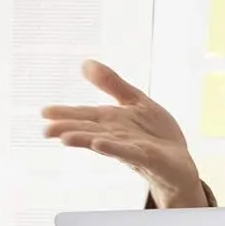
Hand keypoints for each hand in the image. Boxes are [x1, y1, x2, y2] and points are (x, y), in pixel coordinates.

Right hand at [42, 61, 206, 209]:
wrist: (180, 161)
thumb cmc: (156, 135)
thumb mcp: (135, 101)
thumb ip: (111, 84)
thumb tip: (85, 63)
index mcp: (112, 121)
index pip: (85, 115)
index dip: (65, 113)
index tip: (44, 112)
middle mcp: (117, 136)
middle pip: (89, 130)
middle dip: (68, 128)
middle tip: (46, 130)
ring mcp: (131, 148)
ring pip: (104, 142)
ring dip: (84, 140)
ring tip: (64, 138)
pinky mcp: (148, 157)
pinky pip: (129, 152)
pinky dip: (114, 148)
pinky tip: (99, 145)